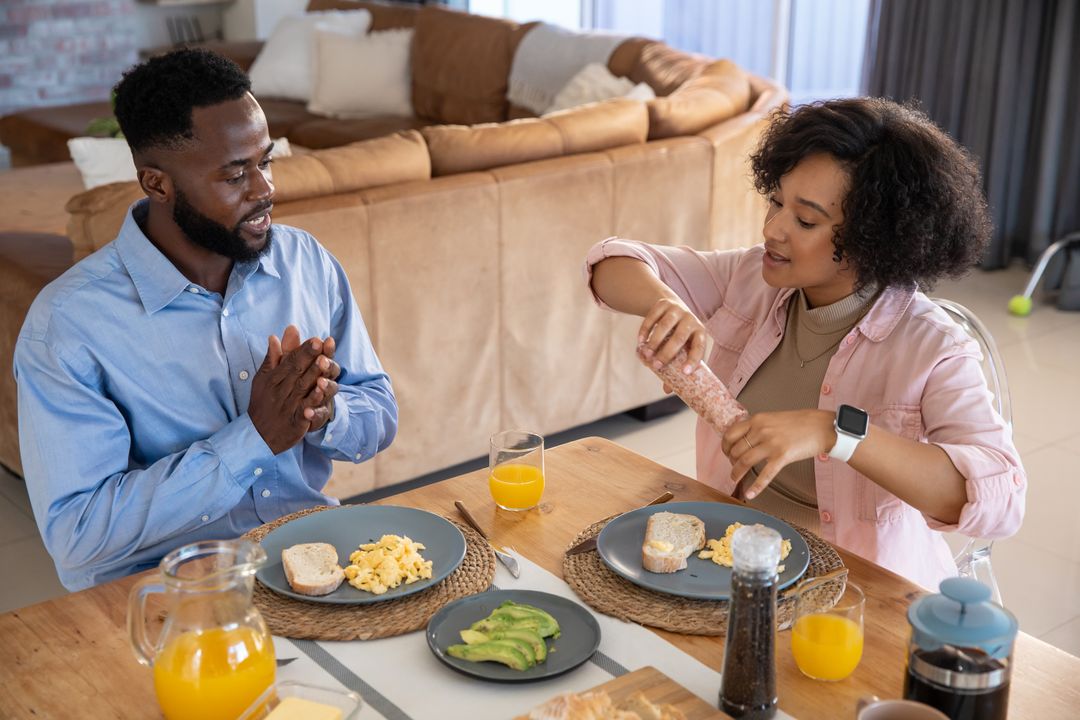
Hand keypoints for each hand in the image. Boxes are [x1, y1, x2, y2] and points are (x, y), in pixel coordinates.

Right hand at [249, 327, 327, 453]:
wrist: (258, 435)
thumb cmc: (263, 403)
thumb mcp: (263, 379)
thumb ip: (272, 359)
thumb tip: (274, 336)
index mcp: (274, 379)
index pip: (290, 361)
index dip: (303, 350)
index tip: (316, 338)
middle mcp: (281, 391)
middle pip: (297, 372)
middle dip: (310, 357)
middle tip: (322, 343)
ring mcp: (288, 407)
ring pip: (302, 389)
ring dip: (313, 375)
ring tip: (324, 362)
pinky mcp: (295, 422)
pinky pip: (304, 412)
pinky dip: (312, 403)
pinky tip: (321, 393)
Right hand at [638, 297, 706, 374]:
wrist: (673, 308)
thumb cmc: (680, 336)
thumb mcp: (682, 348)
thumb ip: (676, 366)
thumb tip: (667, 391)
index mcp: (700, 333)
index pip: (699, 347)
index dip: (693, 359)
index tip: (685, 372)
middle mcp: (691, 320)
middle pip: (680, 337)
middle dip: (667, 353)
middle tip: (656, 366)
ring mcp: (677, 310)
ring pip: (666, 325)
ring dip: (654, 341)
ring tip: (646, 355)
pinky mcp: (663, 303)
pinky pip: (653, 316)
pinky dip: (645, 329)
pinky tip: (640, 341)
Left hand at [721, 410, 836, 498]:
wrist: (823, 426)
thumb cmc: (801, 422)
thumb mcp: (774, 418)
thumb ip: (759, 427)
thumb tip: (745, 439)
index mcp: (758, 419)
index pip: (730, 433)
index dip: (725, 446)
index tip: (726, 453)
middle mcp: (761, 430)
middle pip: (736, 449)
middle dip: (731, 461)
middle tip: (734, 467)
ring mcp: (771, 444)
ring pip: (744, 461)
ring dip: (736, 473)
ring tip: (735, 479)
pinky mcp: (782, 456)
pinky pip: (765, 475)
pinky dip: (756, 487)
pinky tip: (750, 494)